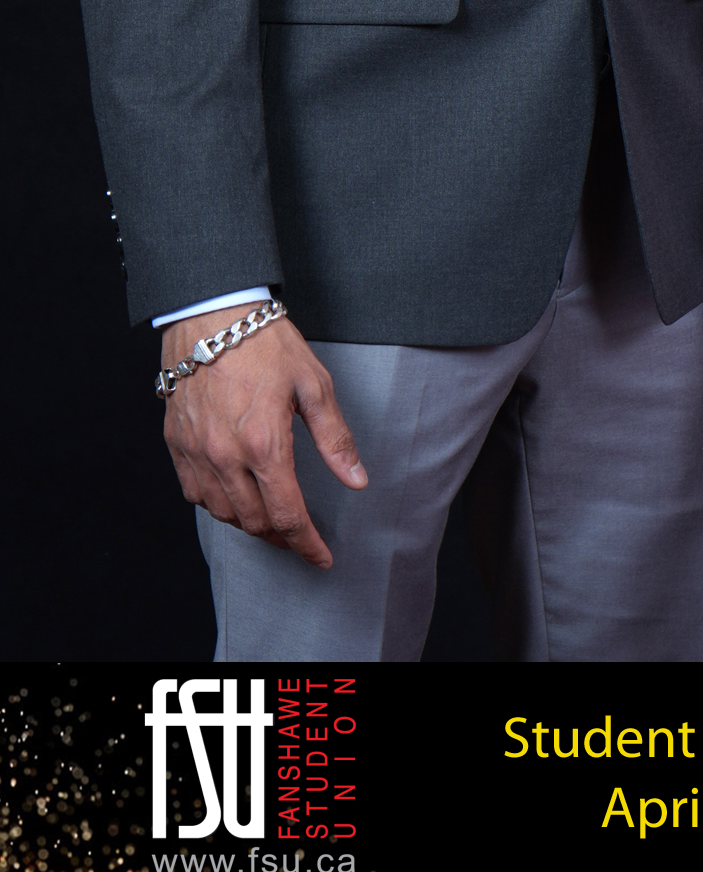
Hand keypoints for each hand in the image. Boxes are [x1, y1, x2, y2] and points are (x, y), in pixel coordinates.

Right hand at [160, 311, 365, 567]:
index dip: (306, 543)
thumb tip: (357, 479)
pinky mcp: (177, 445)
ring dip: (251, 523)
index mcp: (264, 443)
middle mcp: (225, 456)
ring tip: (272, 517)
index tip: (321, 556)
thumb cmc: (265, 343)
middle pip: (255, 522)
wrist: (211, 314)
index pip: (287, 515)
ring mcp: (196, 453)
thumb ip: (335, 438)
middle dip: (282, 537)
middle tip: (301, 535)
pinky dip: (218, 504)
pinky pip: (196, 494)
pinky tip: (235, 495)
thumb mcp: (314, 384)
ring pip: (223, 514)